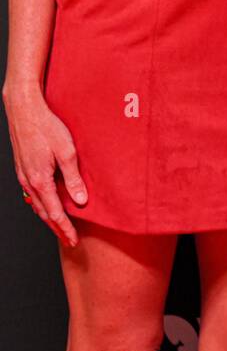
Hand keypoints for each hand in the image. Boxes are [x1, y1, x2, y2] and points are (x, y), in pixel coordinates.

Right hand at [5, 85, 85, 244]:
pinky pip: (32, 193)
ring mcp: (23, 175)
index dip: (65, 229)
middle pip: (43, 213)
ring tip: (61, 226)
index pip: (54, 213)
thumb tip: (80, 200)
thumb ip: (73, 178)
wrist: (24, 110)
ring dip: (49, 217)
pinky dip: (41, 204)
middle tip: (69, 240)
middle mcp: (28, 182)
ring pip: (36, 204)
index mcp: (40, 180)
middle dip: (57, 228)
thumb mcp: (67, 152)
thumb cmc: (47, 127)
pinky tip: (48, 203)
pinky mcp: (22, 168)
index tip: (73, 240)